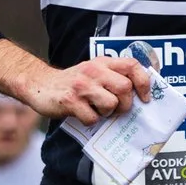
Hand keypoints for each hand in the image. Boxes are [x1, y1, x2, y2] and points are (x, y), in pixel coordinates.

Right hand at [23, 54, 151, 124]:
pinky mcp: (70, 100)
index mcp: (103, 63)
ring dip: (107, 113)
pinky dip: (91, 121)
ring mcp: (81, 85)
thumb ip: (114, 77)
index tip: (144, 98)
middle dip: (125, 104)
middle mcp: (93, 70)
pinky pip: (92, 118)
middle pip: (125, 88)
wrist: (40, 84)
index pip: (132, 66)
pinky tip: (84, 114)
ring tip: (98, 110)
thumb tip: (141, 94)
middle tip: (117, 108)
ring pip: (110, 104)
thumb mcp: (95, 71)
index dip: (144, 82)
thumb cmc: (73, 82)